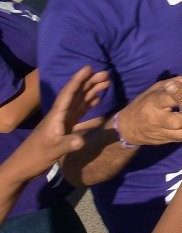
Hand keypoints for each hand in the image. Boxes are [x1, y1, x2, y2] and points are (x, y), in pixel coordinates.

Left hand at [5, 66, 109, 180]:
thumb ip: (69, 144)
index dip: (77, 80)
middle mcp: (60, 113)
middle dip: (89, 82)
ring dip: (91, 90)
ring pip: (79, 100)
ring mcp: (63, 119)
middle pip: (76, 93)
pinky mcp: (66, 126)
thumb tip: (83, 140)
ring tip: (106, 82)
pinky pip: (79, 110)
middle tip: (106, 74)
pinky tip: (97, 99)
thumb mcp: (54, 150)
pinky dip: (89, 103)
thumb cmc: (37, 155)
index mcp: (56, 115)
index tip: (89, 68)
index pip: (68, 94)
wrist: (25, 165)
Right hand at [115, 77, 181, 145]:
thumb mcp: (154, 90)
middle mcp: (156, 118)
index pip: (171, 97)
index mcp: (153, 102)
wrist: (127, 127)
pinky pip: (180, 138)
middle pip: (179, 119)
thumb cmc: (143, 104)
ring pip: (181, 131)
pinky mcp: (163, 140)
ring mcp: (159, 132)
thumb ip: (172, 83)